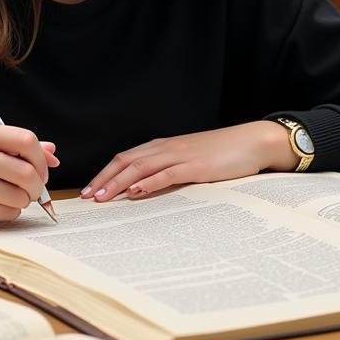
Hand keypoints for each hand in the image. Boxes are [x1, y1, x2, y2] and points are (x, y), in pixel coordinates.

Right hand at [0, 124, 59, 223]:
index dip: (41, 158)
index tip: (42, 168)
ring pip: (18, 197)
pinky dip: (9, 211)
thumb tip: (53, 154)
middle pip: (26, 173)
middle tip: (32, 188)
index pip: (26, 140)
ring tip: (11, 195)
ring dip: (23, 200)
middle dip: (37, 185)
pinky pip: (5, 213)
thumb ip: (18, 146)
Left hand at [80, 120, 296, 202]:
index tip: (91, 188)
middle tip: (88, 197)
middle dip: (105, 179)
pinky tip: (136, 192)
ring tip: (103, 197)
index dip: (106, 172)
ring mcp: (181, 155)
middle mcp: (167, 148)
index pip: (127, 158)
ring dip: (119, 182)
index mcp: (164, 146)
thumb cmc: (222, 153)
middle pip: (127, 161)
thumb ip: (170, 170)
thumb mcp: (191, 160)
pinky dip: (148, 183)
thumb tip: (147, 189)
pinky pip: (167, 174)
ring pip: (141, 167)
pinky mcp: (196, 166)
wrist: (251, 142)